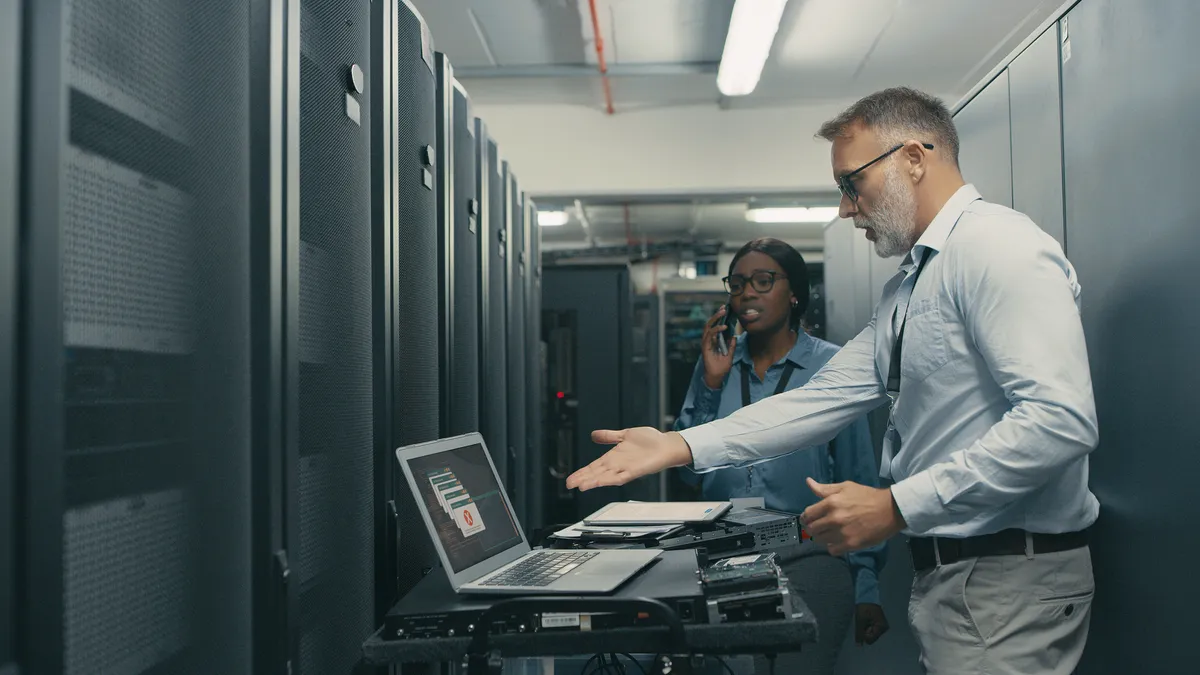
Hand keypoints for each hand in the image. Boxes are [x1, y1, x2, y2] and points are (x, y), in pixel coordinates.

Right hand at [565, 427, 692, 490]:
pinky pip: (620, 477)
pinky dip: (609, 480)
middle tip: (569, 484)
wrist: (666, 444)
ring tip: (581, 485)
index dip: (581, 472)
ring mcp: (625, 468)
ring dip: (593, 481)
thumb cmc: (650, 440)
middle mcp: (617, 464)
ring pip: (605, 477)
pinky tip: (600, 481)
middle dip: (582, 478)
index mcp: (613, 457)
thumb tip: (594, 435)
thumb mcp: (624, 434)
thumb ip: (609, 436)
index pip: (593, 466)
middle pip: (596, 473)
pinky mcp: (635, 471)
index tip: (570, 478)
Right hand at [700, 306, 736, 388]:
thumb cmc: (721, 367)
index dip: (719, 317)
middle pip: (710, 323)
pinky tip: (723, 327)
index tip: (726, 310)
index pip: (715, 326)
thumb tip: (734, 336)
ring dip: (715, 318)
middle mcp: (709, 340)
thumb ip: (731, 345)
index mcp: (714, 341)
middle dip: (717, 314)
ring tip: (722, 312)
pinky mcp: (706, 347)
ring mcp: (706, 343)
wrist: (717, 376)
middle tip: (724, 308)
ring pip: (708, 327)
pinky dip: (716, 330)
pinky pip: (710, 336)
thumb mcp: (730, 354)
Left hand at [799, 478, 904, 555]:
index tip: (809, 519)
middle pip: (812, 529)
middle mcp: (834, 519)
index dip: (806, 517)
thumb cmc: (867, 496)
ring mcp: (842, 533)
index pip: (807, 514)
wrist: (890, 510)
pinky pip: (832, 550)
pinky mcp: (851, 544)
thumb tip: (808, 482)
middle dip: (813, 528)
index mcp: (831, 503)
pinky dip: (833, 547)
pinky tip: (838, 541)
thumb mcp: (845, 487)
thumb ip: (825, 488)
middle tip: (819, 527)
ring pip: (820, 540)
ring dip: (822, 538)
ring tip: (829, 534)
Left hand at [855, 603, 888, 644]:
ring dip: (865, 629)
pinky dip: (867, 626)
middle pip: (871, 637)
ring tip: (865, 619)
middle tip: (863, 621)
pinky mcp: (880, 624)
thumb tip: (859, 646)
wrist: (867, 596)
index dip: (863, 634)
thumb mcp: (860, 621)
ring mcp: (882, 626)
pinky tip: (866, 619)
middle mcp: (884, 628)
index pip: (870, 639)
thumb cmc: (864, 607)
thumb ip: (859, 634)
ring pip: (871, 634)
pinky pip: (872, 630)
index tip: (862, 625)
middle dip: (865, 631)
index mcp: (881, 627)